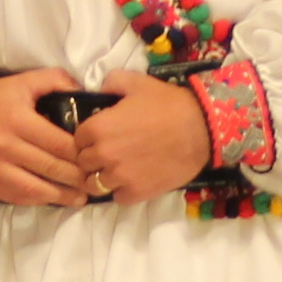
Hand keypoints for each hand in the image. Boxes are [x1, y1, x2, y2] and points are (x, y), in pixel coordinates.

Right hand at [0, 68, 85, 206]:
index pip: (60, 145)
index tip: (97, 160)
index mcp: (18, 121)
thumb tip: (83, 92)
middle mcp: (5, 146)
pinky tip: (51, 198)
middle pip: (51, 169)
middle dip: (78, 178)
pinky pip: (14, 196)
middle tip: (95, 182)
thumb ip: (55, 81)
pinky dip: (36, 200)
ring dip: (61, 196)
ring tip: (79, 198)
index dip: (83, 155)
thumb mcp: (23, 81)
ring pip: (35, 188)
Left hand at [75, 70, 213, 206]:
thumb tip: (100, 88)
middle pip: (83, 163)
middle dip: (92, 158)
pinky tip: (132, 181)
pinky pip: (117, 198)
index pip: (76, 139)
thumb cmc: (170, 104)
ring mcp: (119, 176)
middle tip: (109, 153)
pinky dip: (122, 191)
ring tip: (117, 170)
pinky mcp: (137, 192)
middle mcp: (103, 155)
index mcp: (97, 129)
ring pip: (94, 184)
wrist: (206, 128)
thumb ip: (111, 83)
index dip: (87, 138)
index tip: (98, 137)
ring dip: (102, 177)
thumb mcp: (137, 83)